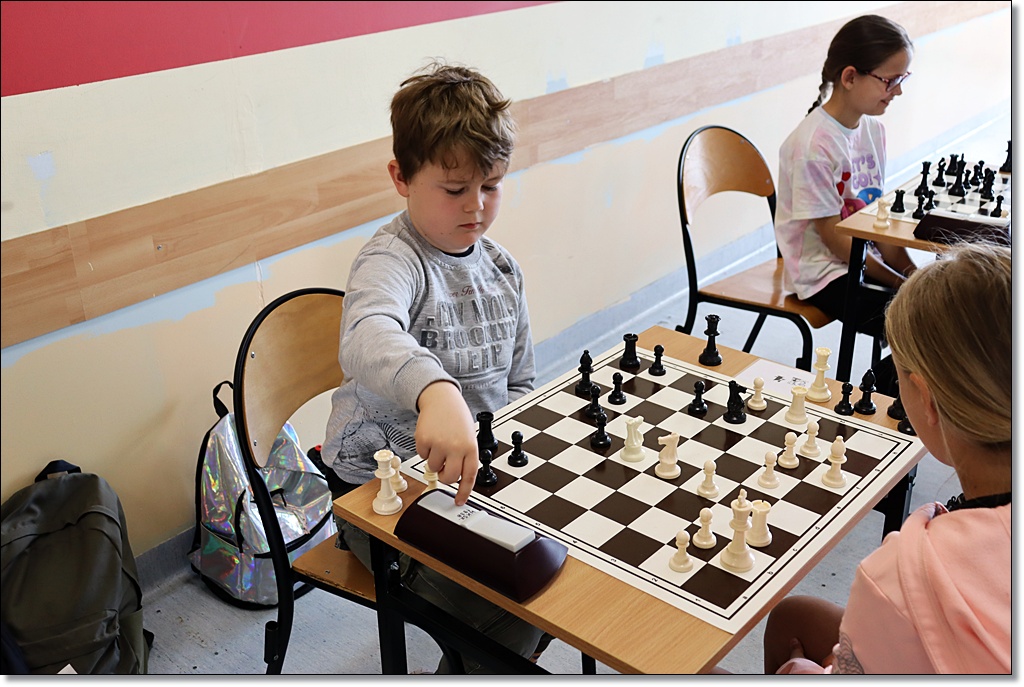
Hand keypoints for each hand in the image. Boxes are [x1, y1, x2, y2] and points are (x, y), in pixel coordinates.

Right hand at [415, 381, 477, 504]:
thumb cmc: (456, 418)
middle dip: (445, 476)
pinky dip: (425, 450)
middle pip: (449, 477)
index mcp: (471, 447)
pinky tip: (431, 436)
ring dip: (434, 460)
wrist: (441, 399)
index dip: (464, 491)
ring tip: (439, 443)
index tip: (459, 501)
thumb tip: (457, 479)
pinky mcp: (424, 439)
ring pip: (433, 468)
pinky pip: (422, 456)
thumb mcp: (468, 436)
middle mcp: (456, 446)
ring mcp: (439, 443)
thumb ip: (465, 456)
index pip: (469, 476)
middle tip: (444, 469)